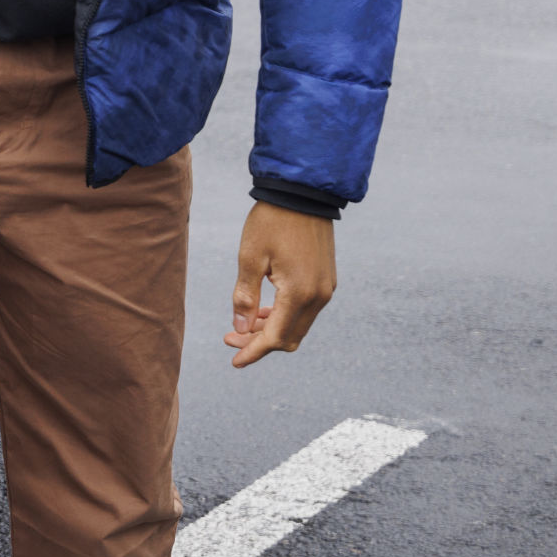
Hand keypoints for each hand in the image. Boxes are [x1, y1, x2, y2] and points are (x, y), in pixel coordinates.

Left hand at [225, 201, 336, 366]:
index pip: (275, 337)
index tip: (234, 362)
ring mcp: (326, 289)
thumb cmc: (271, 222)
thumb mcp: (249, 257)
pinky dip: (284, 316)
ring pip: (298, 325)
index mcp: (299, 293)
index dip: (253, 352)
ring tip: (242, 325)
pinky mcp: (326, 281)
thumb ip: (245, 297)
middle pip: (290, 337)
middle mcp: (319, 297)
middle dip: (260, 343)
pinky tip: (262, 311)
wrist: (302, 194)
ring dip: (272, 330)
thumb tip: (241, 329)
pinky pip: (305, 310)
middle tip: (230, 338)